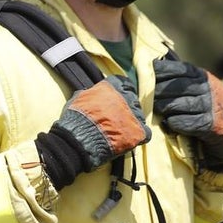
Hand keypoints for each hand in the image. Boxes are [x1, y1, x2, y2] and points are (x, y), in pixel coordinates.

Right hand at [35, 75, 151, 189]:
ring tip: (118, 131)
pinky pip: (145, 133)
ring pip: (138, 116)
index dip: (120, 90)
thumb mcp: (78, 99)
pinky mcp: (139, 132)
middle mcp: (126, 98)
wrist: (80, 139)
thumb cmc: (76, 119)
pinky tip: (127, 139)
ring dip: (131, 122)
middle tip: (114, 117)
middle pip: (132, 99)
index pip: (123, 83)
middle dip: (125, 107)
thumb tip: (90, 93)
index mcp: (112, 87)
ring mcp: (134, 115)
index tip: (116, 97)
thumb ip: (90, 94)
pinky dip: (138, 136)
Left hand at [153, 58, 222, 170]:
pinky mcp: (207, 124)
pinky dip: (171, 123)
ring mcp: (207, 106)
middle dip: (156, 93)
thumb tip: (151, 64)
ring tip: (157, 110)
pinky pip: (180, 122)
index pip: (177, 70)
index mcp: (200, 76)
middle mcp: (205, 89)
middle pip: (172, 88)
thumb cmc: (206, 102)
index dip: (159, 71)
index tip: (147, 72)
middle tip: (147, 97)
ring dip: (162, 108)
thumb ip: (179, 77)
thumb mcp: (197, 85)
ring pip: (174, 105)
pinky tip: (169, 122)